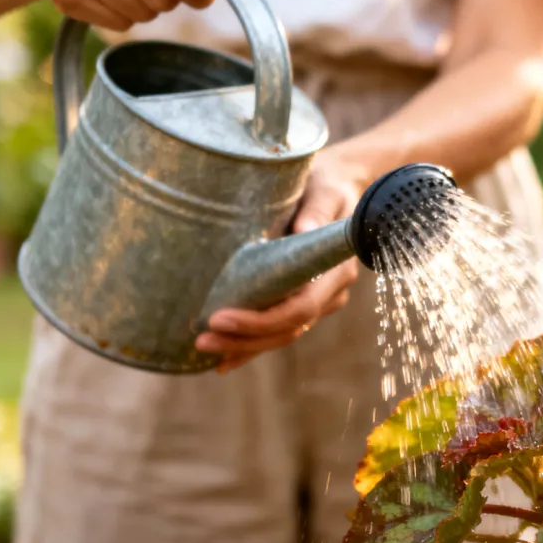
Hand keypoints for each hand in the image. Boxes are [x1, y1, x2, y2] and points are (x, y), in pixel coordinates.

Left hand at [196, 149, 368, 373]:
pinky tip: (225, 358)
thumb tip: (303, 231)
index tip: (219, 318)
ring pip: (283, 334)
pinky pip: (280, 329)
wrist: (342, 186)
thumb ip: (316, 210)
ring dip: (245, 346)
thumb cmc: (328, 183)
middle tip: (201, 340)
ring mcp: (320, 300)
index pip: (300, 308)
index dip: (261, 320)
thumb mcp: (324, 190)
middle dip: (245, 340)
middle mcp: (332, 291)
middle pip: (289, 329)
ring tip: (204, 348)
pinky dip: (253, 344)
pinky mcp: (305, 300)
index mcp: (337, 269)